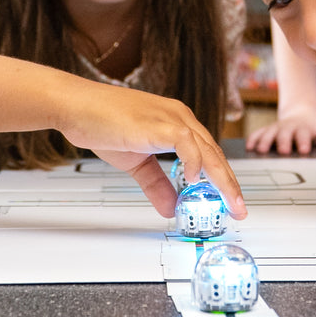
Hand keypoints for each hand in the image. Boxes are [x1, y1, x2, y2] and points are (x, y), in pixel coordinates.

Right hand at [56, 87, 246, 221]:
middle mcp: (180, 117)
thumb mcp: (136, 163)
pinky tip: (195, 180)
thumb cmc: (102, 124)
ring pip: (207, 150)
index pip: (210, 153)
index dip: (222, 179)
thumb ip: (157, 184)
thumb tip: (171, 208)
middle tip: (239, 209)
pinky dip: (194, 162)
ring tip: (229, 203)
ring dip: (221, 179)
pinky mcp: (158, 123)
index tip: (230, 202)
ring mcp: (170, 118)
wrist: (76, 107)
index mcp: (177, 123)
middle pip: (215, 153)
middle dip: (230, 185)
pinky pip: (186, 143)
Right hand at [245, 114, 315, 154]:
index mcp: (303, 129)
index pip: (304, 134)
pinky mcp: (266, 130)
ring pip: (268, 133)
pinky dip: (252, 139)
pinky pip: (257, 133)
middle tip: (283, 151)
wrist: (301, 115)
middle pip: (284, 134)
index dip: (303, 141)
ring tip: (261, 151)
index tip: (304, 150)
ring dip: (264, 141)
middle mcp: (288, 128)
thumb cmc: (314, 128)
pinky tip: (249, 147)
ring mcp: (276, 128)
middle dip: (283, 142)